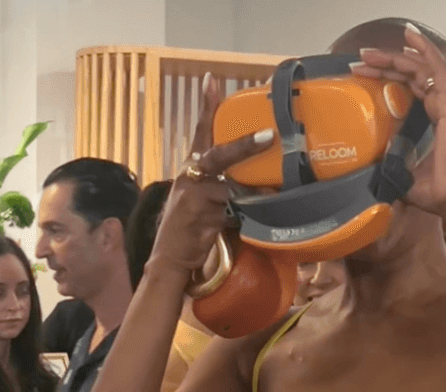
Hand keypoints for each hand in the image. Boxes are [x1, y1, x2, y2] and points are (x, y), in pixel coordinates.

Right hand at [154, 73, 275, 273]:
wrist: (171, 257)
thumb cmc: (190, 228)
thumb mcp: (205, 200)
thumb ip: (226, 186)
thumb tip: (262, 183)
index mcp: (191, 169)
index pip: (199, 132)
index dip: (207, 107)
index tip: (212, 80)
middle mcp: (189, 176)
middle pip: (218, 153)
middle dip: (244, 145)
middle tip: (269, 136)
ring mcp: (194, 195)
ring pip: (230, 185)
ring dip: (253, 192)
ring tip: (274, 192)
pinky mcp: (201, 214)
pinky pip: (232, 209)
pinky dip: (246, 214)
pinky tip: (254, 219)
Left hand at [349, 23, 445, 221]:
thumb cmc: (437, 192)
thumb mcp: (404, 175)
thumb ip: (392, 165)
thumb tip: (371, 164)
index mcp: (437, 120)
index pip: (413, 89)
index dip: (390, 77)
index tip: (365, 73)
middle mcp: (444, 108)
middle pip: (415, 75)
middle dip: (387, 63)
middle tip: (361, 58)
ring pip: (423, 69)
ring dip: (397, 56)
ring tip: (371, 50)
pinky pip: (438, 71)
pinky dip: (425, 52)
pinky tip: (410, 38)